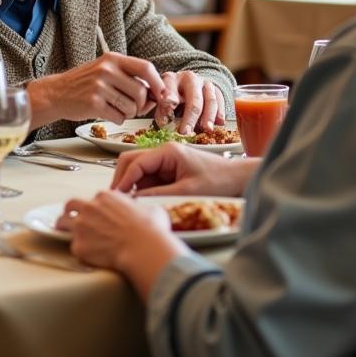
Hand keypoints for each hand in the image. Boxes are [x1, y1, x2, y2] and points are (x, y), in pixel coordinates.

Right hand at [27, 52, 164, 128]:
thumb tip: (157, 94)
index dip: (158, 83)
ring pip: (132, 107)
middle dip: (141, 104)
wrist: (56, 93)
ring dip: (128, 113)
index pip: (146, 67)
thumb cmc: (85, 83)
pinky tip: (106, 113)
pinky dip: (117, 119)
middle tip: (132, 107)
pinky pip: (119, 118)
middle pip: (141, 92)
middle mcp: (107, 69)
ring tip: (115, 108)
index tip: (162, 94)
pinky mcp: (93, 103)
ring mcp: (99, 86)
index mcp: (113, 59)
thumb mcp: (106, 70)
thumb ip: (130, 78)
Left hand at [57, 191, 185, 295]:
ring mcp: (81, 226)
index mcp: (105, 196)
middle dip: (71, 212)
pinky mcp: (79, 246)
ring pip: (62, 222)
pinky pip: (73, 247)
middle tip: (73, 220)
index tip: (97, 215)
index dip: (94, 207)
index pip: (93, 198)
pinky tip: (85, 255)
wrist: (143, 248)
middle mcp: (89, 207)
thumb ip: (140, 208)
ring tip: (68, 235)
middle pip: (71, 205)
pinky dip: (79, 251)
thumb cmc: (150, 229)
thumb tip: (146, 212)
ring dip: (64, 228)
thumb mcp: (151, 209)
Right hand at [111, 142, 253, 197]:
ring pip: (138, 171)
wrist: (238, 180)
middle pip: (132, 161)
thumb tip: (135, 201)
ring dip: (132, 186)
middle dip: (122, 179)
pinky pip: (149, 179)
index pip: (136, 162)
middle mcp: (164, 153)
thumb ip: (160, 195)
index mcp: (168, 152)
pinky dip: (143, 190)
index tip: (117, 197)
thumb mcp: (187, 191)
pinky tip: (142, 203)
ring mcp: (166, 162)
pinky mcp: (169, 172)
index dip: (124, 180)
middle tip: (117, 200)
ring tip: (128, 205)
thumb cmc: (219, 181)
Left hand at [159, 73, 225, 133]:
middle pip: (193, 98)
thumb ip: (162, 108)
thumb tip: (163, 122)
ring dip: (209, 116)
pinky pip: (220, 101)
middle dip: (190, 116)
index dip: (170, 97)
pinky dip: (220, 113)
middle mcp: (189, 78)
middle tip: (186, 132)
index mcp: (171, 78)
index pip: (170, 88)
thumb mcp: (162, 98)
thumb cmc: (171, 94)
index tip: (167, 109)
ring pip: (210, 100)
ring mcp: (205, 83)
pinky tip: (220, 123)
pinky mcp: (216, 89)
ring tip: (207, 129)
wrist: (187, 83)